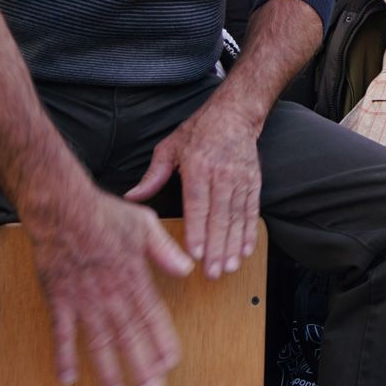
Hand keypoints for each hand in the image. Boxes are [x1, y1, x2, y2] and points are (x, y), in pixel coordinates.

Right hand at [25, 187, 193, 385]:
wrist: (62, 207)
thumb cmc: (103, 213)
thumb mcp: (144, 225)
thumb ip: (166, 251)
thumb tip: (188, 268)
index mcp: (134, 277)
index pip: (153, 317)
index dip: (162, 343)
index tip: (170, 364)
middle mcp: (111, 294)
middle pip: (129, 338)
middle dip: (140, 367)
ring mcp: (84, 299)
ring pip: (98, 343)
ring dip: (107, 372)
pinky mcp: (59, 299)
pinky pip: (61, 333)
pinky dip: (64, 356)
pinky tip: (68, 378)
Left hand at [126, 101, 263, 279]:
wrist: (235, 113)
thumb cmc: (199, 131)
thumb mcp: (170, 147)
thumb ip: (153, 175)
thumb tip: (132, 197)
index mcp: (198, 166)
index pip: (197, 203)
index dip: (198, 230)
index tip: (195, 253)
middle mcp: (221, 174)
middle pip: (219, 216)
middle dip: (217, 247)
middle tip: (212, 272)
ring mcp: (240, 179)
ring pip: (237, 217)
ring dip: (234, 245)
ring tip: (229, 267)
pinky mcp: (254, 182)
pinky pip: (252, 211)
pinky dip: (250, 232)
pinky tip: (246, 251)